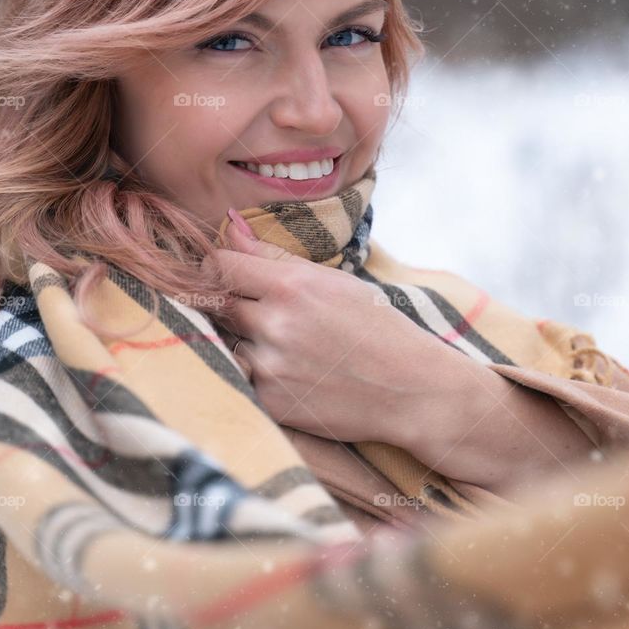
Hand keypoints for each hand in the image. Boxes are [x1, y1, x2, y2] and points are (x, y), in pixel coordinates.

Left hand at [201, 210, 450, 443]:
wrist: (411, 390)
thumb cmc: (377, 328)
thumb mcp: (334, 281)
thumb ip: (274, 256)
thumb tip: (231, 227)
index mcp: (291, 287)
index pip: (219, 265)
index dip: (220, 265)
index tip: (231, 273)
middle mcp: (275, 325)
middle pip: (218, 303)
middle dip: (234, 304)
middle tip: (266, 311)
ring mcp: (270, 367)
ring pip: (228, 341)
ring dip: (246, 341)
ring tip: (290, 346)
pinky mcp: (270, 401)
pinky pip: (243, 377)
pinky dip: (260, 373)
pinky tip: (295, 372)